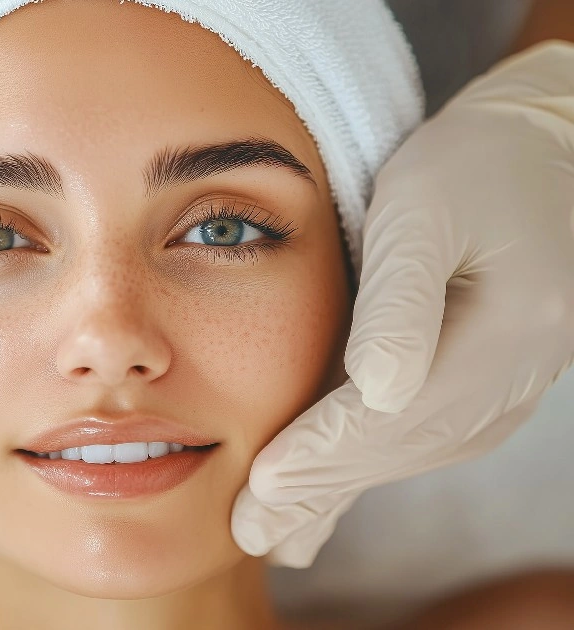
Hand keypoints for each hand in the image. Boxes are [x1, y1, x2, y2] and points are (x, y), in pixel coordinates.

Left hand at [232, 41, 573, 567]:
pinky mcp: (480, 388)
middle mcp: (512, 379)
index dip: (326, 451)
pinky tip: (322, 506)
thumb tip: (378, 389)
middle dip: (319, 493)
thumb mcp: (426, 205)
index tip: (263, 484)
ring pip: (403, 455)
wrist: (545, 160)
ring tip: (273, 530)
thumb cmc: (472, 167)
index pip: (397, 412)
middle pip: (398, 449)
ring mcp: (502, 390)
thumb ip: (403, 297)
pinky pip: (413, 441)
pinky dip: (360, 474)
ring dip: (336, 494)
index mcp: (506, 333)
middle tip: (248, 531)